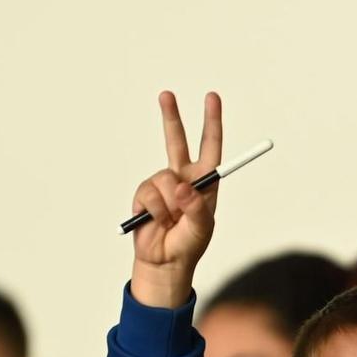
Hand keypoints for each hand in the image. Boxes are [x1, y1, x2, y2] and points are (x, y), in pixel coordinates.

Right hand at [128, 91, 224, 306]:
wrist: (164, 262)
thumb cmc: (189, 245)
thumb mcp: (202, 228)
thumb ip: (197, 208)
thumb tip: (183, 189)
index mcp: (205, 182)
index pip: (210, 146)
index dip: (212, 122)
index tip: (211, 98)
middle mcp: (183, 178)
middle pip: (177, 141)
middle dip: (171, 117)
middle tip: (166, 94)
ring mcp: (162, 186)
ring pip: (163, 179)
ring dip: (167, 203)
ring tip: (170, 220)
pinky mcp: (144, 195)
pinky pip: (148, 193)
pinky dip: (153, 210)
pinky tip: (154, 221)